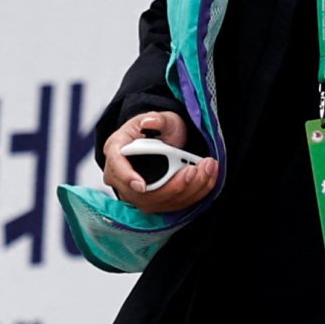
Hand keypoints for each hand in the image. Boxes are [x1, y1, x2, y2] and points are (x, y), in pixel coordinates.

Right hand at [100, 109, 216, 214]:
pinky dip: (195, 192)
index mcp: (117, 151)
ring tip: (208, 167)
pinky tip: (207, 177)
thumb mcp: (160, 118)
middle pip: (142, 194)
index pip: (116, 167)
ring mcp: (136, 193)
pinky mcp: (154, 201)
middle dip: (174, 185)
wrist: (165, 141)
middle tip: (195, 169)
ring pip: (161, 202)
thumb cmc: (158, 128)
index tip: (142, 185)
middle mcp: (122, 177)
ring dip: (190, 188)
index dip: (127, 178)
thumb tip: (148, 122)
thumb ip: (156, 120)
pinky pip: (174, 204)